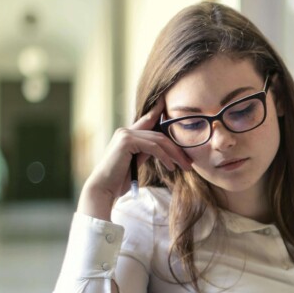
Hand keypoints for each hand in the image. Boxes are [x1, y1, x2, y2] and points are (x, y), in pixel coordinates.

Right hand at [78, 97, 192, 219]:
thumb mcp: (135, 162)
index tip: (169, 103)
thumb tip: (161, 148)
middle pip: (159, 135)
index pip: (147, 120)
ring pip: (159, 141)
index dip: (158, 111)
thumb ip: (146, 151)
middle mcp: (125, 131)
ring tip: (185, 167)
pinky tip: (171, 167)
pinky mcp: (127, 141)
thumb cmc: (118, 180)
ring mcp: (125, 134)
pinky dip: (165, 157)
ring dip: (175, 154)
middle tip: (189, 162)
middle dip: (177, 148)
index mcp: (127, 134)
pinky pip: (153, 147)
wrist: (104, 188)